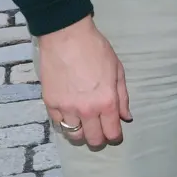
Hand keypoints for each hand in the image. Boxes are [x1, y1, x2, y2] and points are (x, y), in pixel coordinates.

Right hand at [37, 16, 130, 147]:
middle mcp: (86, 110)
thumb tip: (126, 117)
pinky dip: (65, 124)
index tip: (115, 134)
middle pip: (93, 139)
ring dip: (81, 133)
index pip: (111, 132)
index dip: (115, 136)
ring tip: (84, 125)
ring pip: (74, 136)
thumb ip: (122, 97)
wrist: (66, 37)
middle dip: (99, 139)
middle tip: (100, 132)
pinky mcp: (50, 104)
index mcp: (106, 102)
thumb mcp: (117, 71)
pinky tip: (70, 116)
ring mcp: (66, 109)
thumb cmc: (96, 50)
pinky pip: (58, 124)